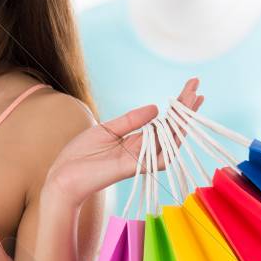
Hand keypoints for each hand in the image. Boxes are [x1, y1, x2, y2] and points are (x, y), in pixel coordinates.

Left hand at [44, 78, 203, 208]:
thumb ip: (130, 120)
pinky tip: (180, 129)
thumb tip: (156, 108)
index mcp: (135, 139)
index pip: (162, 120)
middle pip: (171, 128)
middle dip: (185, 109)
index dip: (177, 105)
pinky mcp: (132, 168)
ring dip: (183, 122)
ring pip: (170, 141)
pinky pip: (159, 160)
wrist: (63, 175)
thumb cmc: (80, 155)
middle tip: (197, 87)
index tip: (190, 85)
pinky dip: (170, 147)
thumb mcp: (106, 130)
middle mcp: (142, 149)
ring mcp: (139, 159)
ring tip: (193, 101)